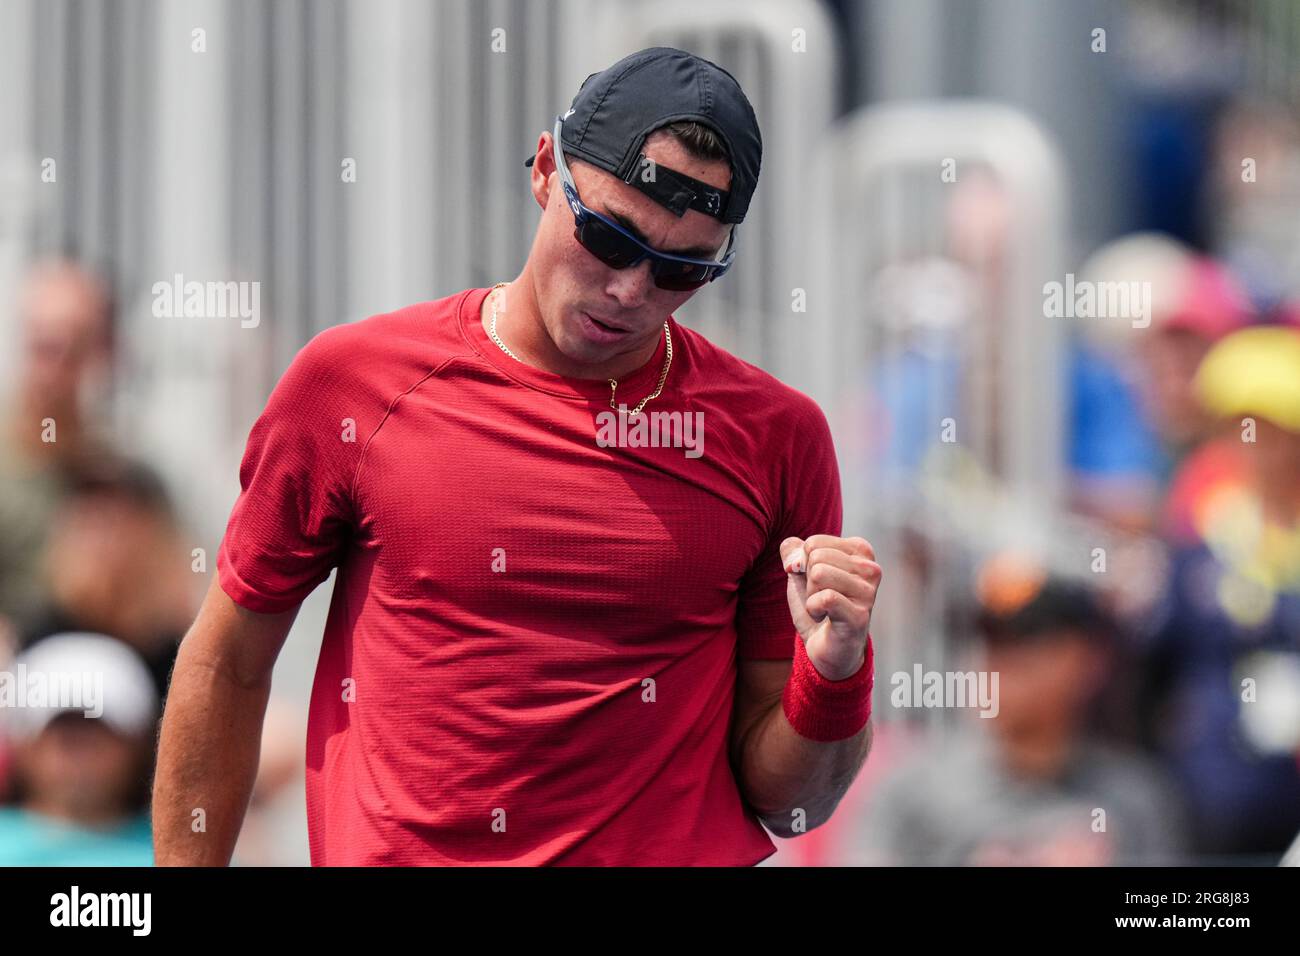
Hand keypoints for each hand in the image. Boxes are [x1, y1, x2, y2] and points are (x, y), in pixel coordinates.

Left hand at [781, 534, 880, 680]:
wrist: (826, 647)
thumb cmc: (817, 606)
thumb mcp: (800, 574)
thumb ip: (793, 552)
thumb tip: (790, 545)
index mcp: (860, 551)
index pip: (814, 542)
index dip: (803, 565)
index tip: (816, 582)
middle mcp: (870, 568)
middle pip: (816, 556)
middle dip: (807, 581)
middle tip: (820, 598)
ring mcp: (868, 592)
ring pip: (819, 573)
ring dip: (810, 595)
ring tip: (823, 608)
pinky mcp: (860, 615)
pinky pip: (824, 598)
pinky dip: (813, 609)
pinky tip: (823, 618)